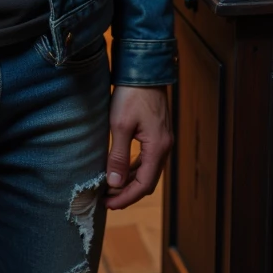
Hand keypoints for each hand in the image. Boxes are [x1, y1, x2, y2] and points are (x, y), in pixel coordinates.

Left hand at [105, 85, 172, 210]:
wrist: (143, 69)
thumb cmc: (131, 95)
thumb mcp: (120, 126)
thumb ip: (118, 157)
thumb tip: (114, 184)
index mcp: (158, 147)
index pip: (144, 184)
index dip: (126, 198)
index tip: (108, 204)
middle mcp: (164, 146)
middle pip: (148, 181)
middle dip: (128, 193)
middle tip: (107, 199)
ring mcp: (163, 140)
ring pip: (148, 170)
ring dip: (131, 181)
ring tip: (111, 188)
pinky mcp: (157, 133)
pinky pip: (147, 158)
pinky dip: (135, 168)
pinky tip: (121, 169)